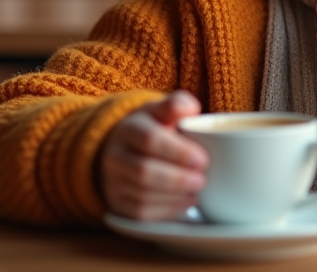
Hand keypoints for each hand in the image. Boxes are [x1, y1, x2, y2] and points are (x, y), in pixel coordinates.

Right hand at [98, 91, 208, 220]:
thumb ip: (177, 105)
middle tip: (202, 180)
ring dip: (175, 196)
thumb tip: (191, 109)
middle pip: (143, 171)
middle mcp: (115, 156)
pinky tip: (186, 202)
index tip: (202, 159)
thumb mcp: (162, 111)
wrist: (124, 148)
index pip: (149, 139)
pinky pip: (141, 212)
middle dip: (177, 179)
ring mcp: (113, 182)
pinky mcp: (118, 204)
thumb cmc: (152, 128)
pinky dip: (167, 210)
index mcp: (129, 129)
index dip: (178, 152)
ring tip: (198, 192)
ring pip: (142, 195)